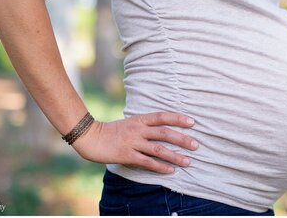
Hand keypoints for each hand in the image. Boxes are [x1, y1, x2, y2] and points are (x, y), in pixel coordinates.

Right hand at [71, 112, 198, 173]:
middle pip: (164, 133)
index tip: (192, 122)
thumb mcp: (129, 123)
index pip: (162, 116)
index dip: (178, 118)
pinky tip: (170, 171)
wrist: (90, 137)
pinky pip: (147, 162)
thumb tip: (161, 129)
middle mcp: (138, 130)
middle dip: (182, 139)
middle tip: (196, 145)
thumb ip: (143, 125)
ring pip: (158, 149)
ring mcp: (133, 142)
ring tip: (187, 161)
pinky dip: (160, 166)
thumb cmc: (110, 131)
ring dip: (174, 156)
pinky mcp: (127, 155)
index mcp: (139, 119)